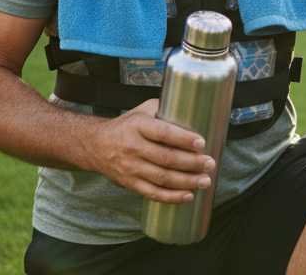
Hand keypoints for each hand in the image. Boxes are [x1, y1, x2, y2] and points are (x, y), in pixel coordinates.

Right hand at [85, 98, 215, 202]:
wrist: (95, 145)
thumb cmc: (126, 126)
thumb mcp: (141, 111)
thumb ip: (164, 109)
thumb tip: (193, 109)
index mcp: (137, 126)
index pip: (163, 133)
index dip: (183, 139)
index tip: (201, 143)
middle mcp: (133, 147)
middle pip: (166, 158)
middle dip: (191, 163)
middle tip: (210, 164)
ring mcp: (131, 167)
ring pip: (162, 178)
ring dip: (186, 181)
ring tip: (205, 181)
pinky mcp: (130, 183)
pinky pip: (152, 193)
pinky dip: (171, 197)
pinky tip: (188, 195)